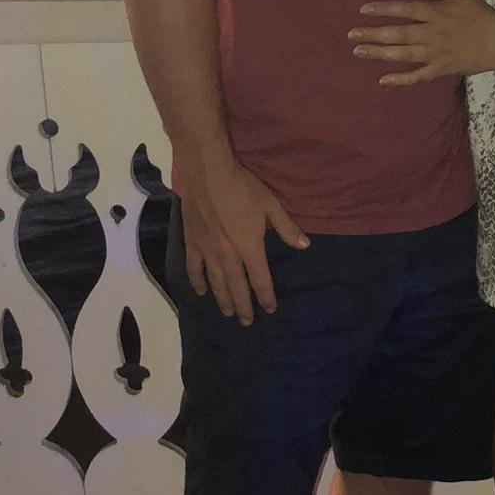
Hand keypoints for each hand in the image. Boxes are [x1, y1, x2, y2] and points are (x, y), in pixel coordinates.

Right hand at [173, 142, 308, 324]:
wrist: (207, 172)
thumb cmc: (242, 186)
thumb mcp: (270, 205)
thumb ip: (286, 228)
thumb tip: (304, 246)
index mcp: (249, 247)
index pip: (259, 279)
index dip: (265, 296)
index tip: (270, 308)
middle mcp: (227, 255)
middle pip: (236, 287)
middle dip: (243, 306)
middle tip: (247, 322)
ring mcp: (207, 250)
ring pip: (215, 282)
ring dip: (222, 299)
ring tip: (227, 313)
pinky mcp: (191, 241)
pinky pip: (193, 268)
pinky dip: (197, 281)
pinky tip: (201, 292)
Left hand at [349, 0, 494, 85]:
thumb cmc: (482, 15)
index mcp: (436, 13)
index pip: (404, 9)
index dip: (383, 9)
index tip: (364, 10)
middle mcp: (431, 33)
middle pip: (397, 33)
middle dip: (372, 34)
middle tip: (351, 35)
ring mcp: (435, 53)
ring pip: (402, 54)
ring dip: (379, 53)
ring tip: (359, 52)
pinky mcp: (441, 69)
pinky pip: (418, 76)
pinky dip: (400, 79)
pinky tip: (383, 79)